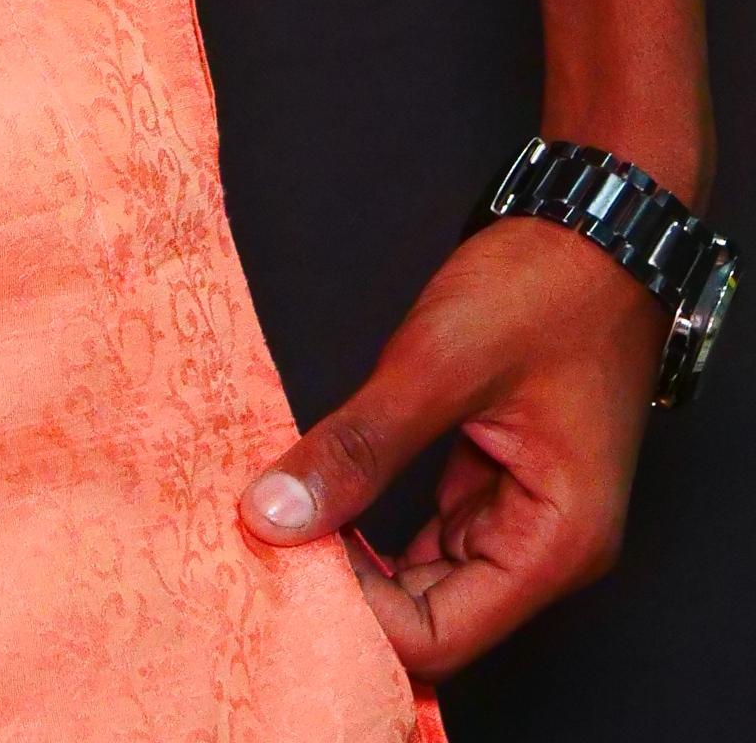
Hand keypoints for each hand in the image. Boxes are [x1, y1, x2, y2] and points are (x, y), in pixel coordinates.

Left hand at [237, 215, 665, 680]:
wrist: (595, 231)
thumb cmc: (543, 290)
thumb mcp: (438, 366)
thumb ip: (358, 446)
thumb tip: (274, 515)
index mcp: (555, 544)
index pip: (441, 636)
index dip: (360, 614)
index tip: (288, 556)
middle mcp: (547, 548)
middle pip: (435, 617)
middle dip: (352, 588)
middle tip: (271, 538)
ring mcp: (523, 515)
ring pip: (428, 576)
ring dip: (360, 556)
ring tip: (285, 517)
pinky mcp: (498, 480)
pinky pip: (432, 529)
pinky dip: (378, 519)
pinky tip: (324, 495)